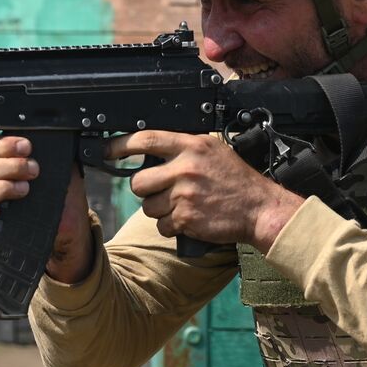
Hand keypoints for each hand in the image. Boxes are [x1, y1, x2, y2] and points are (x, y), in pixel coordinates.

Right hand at [0, 136, 93, 282]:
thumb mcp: (62, 171)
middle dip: (9, 166)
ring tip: (25, 190)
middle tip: (34, 170)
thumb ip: (50, 154)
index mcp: (3, 164)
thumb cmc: (62, 197)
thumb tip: (47, 140)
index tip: (27, 147)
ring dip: (0, 188)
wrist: (71, 229)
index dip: (2, 145)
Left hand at [107, 131, 303, 253]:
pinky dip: (171, 227)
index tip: (107, 150)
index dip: (120, 145)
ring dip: (160, 211)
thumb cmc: (237, 180)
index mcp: (191, 146)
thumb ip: (184, 148)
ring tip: (182, 206)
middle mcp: (185, 168)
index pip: (145, 139)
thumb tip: (151, 152)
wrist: (259, 208)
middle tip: (162, 191)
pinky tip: (188, 220)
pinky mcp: (185, 219)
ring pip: (148, 207)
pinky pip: (161, 226)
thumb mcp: (213, 151)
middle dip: (146, 190)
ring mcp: (184, 195)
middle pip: (139, 182)